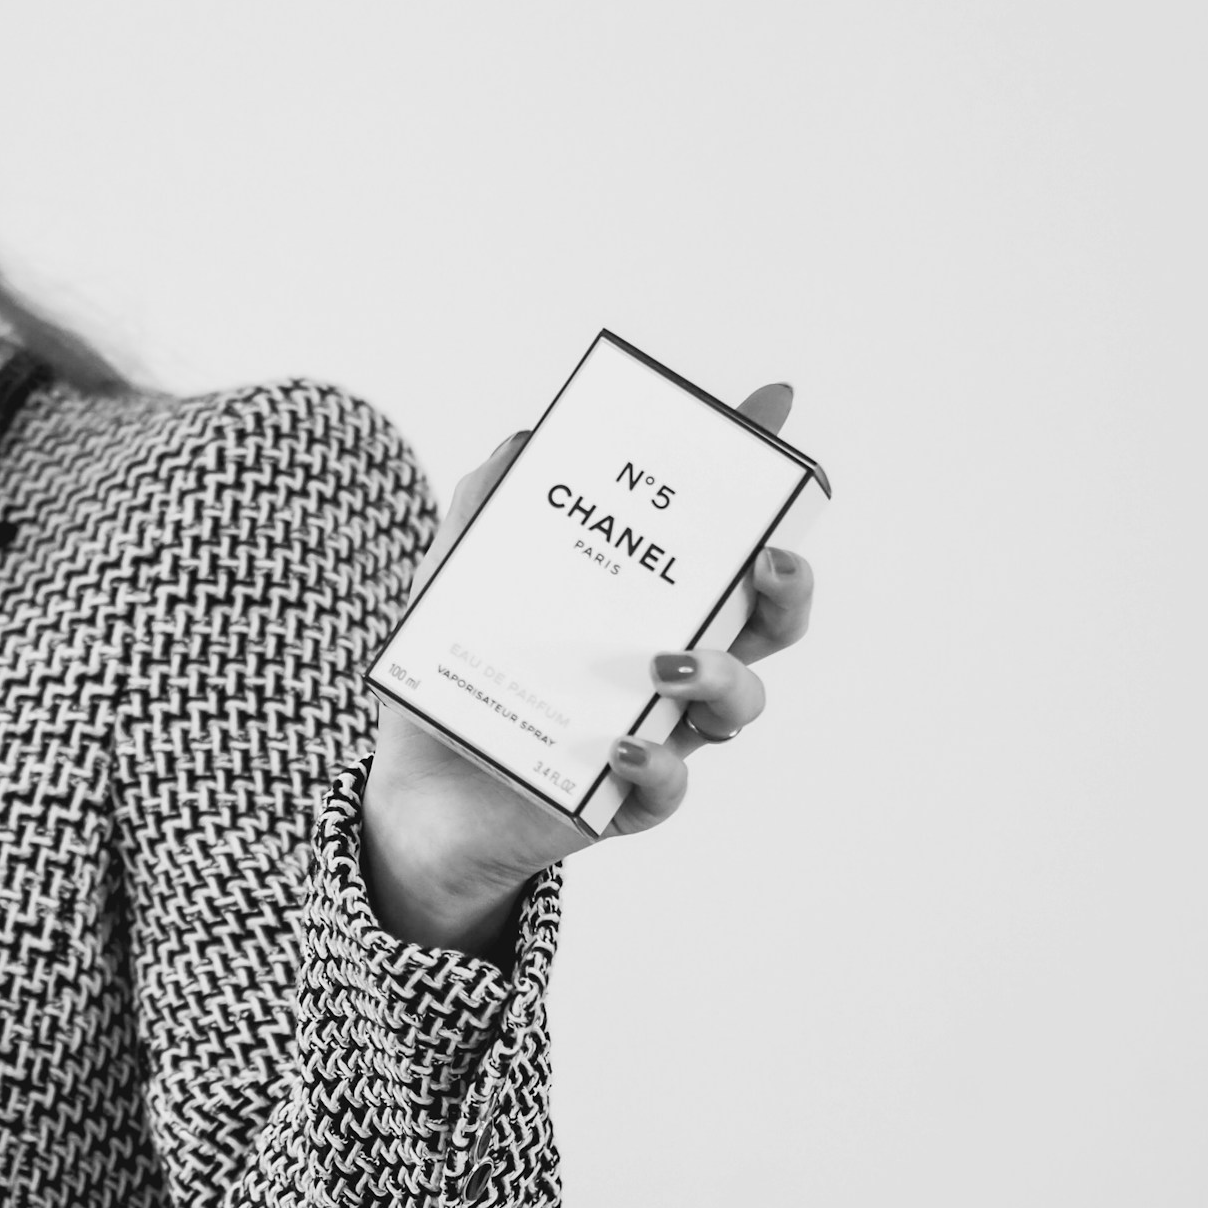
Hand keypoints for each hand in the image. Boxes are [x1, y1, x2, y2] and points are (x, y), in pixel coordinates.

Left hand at [359, 381, 815, 961]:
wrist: (419, 796)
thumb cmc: (461, 678)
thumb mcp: (458, 580)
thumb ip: (485, 506)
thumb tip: (526, 439)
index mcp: (649, 604)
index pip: (721, 539)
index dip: (753, 477)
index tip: (776, 408)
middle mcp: (671, 664)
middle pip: (768, 622)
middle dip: (789, 587)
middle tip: (768, 561)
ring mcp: (657, 730)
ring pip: (738, 705)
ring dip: (722, 676)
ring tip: (666, 664)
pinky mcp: (623, 800)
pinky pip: (667, 789)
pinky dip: (657, 767)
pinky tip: (622, 746)